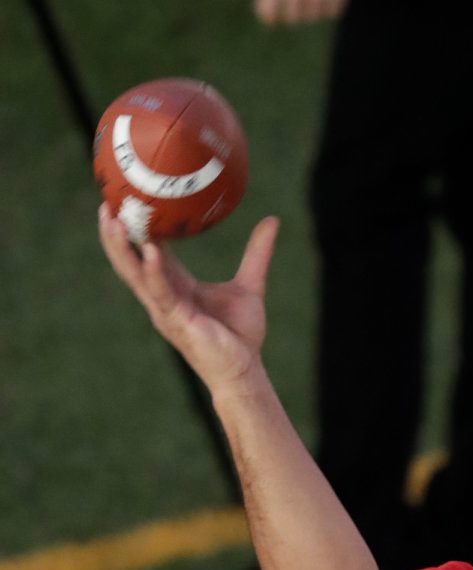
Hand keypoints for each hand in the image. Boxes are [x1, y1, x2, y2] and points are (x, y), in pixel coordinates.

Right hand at [98, 206, 279, 395]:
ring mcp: (166, 310)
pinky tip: (151, 250)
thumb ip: (257, 253)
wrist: (245, 372)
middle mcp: (163, 297)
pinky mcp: (177, 322)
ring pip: (135, 275)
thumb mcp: (250, 285)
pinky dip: (154, 271)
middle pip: (129, 261)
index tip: (125, 197)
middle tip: (104, 202)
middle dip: (113, 235)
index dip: (134, 227)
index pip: (147, 250)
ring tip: (111, 219)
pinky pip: (161, 293)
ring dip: (121, 248)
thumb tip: (272, 220)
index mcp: (175, 286)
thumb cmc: (241, 335)